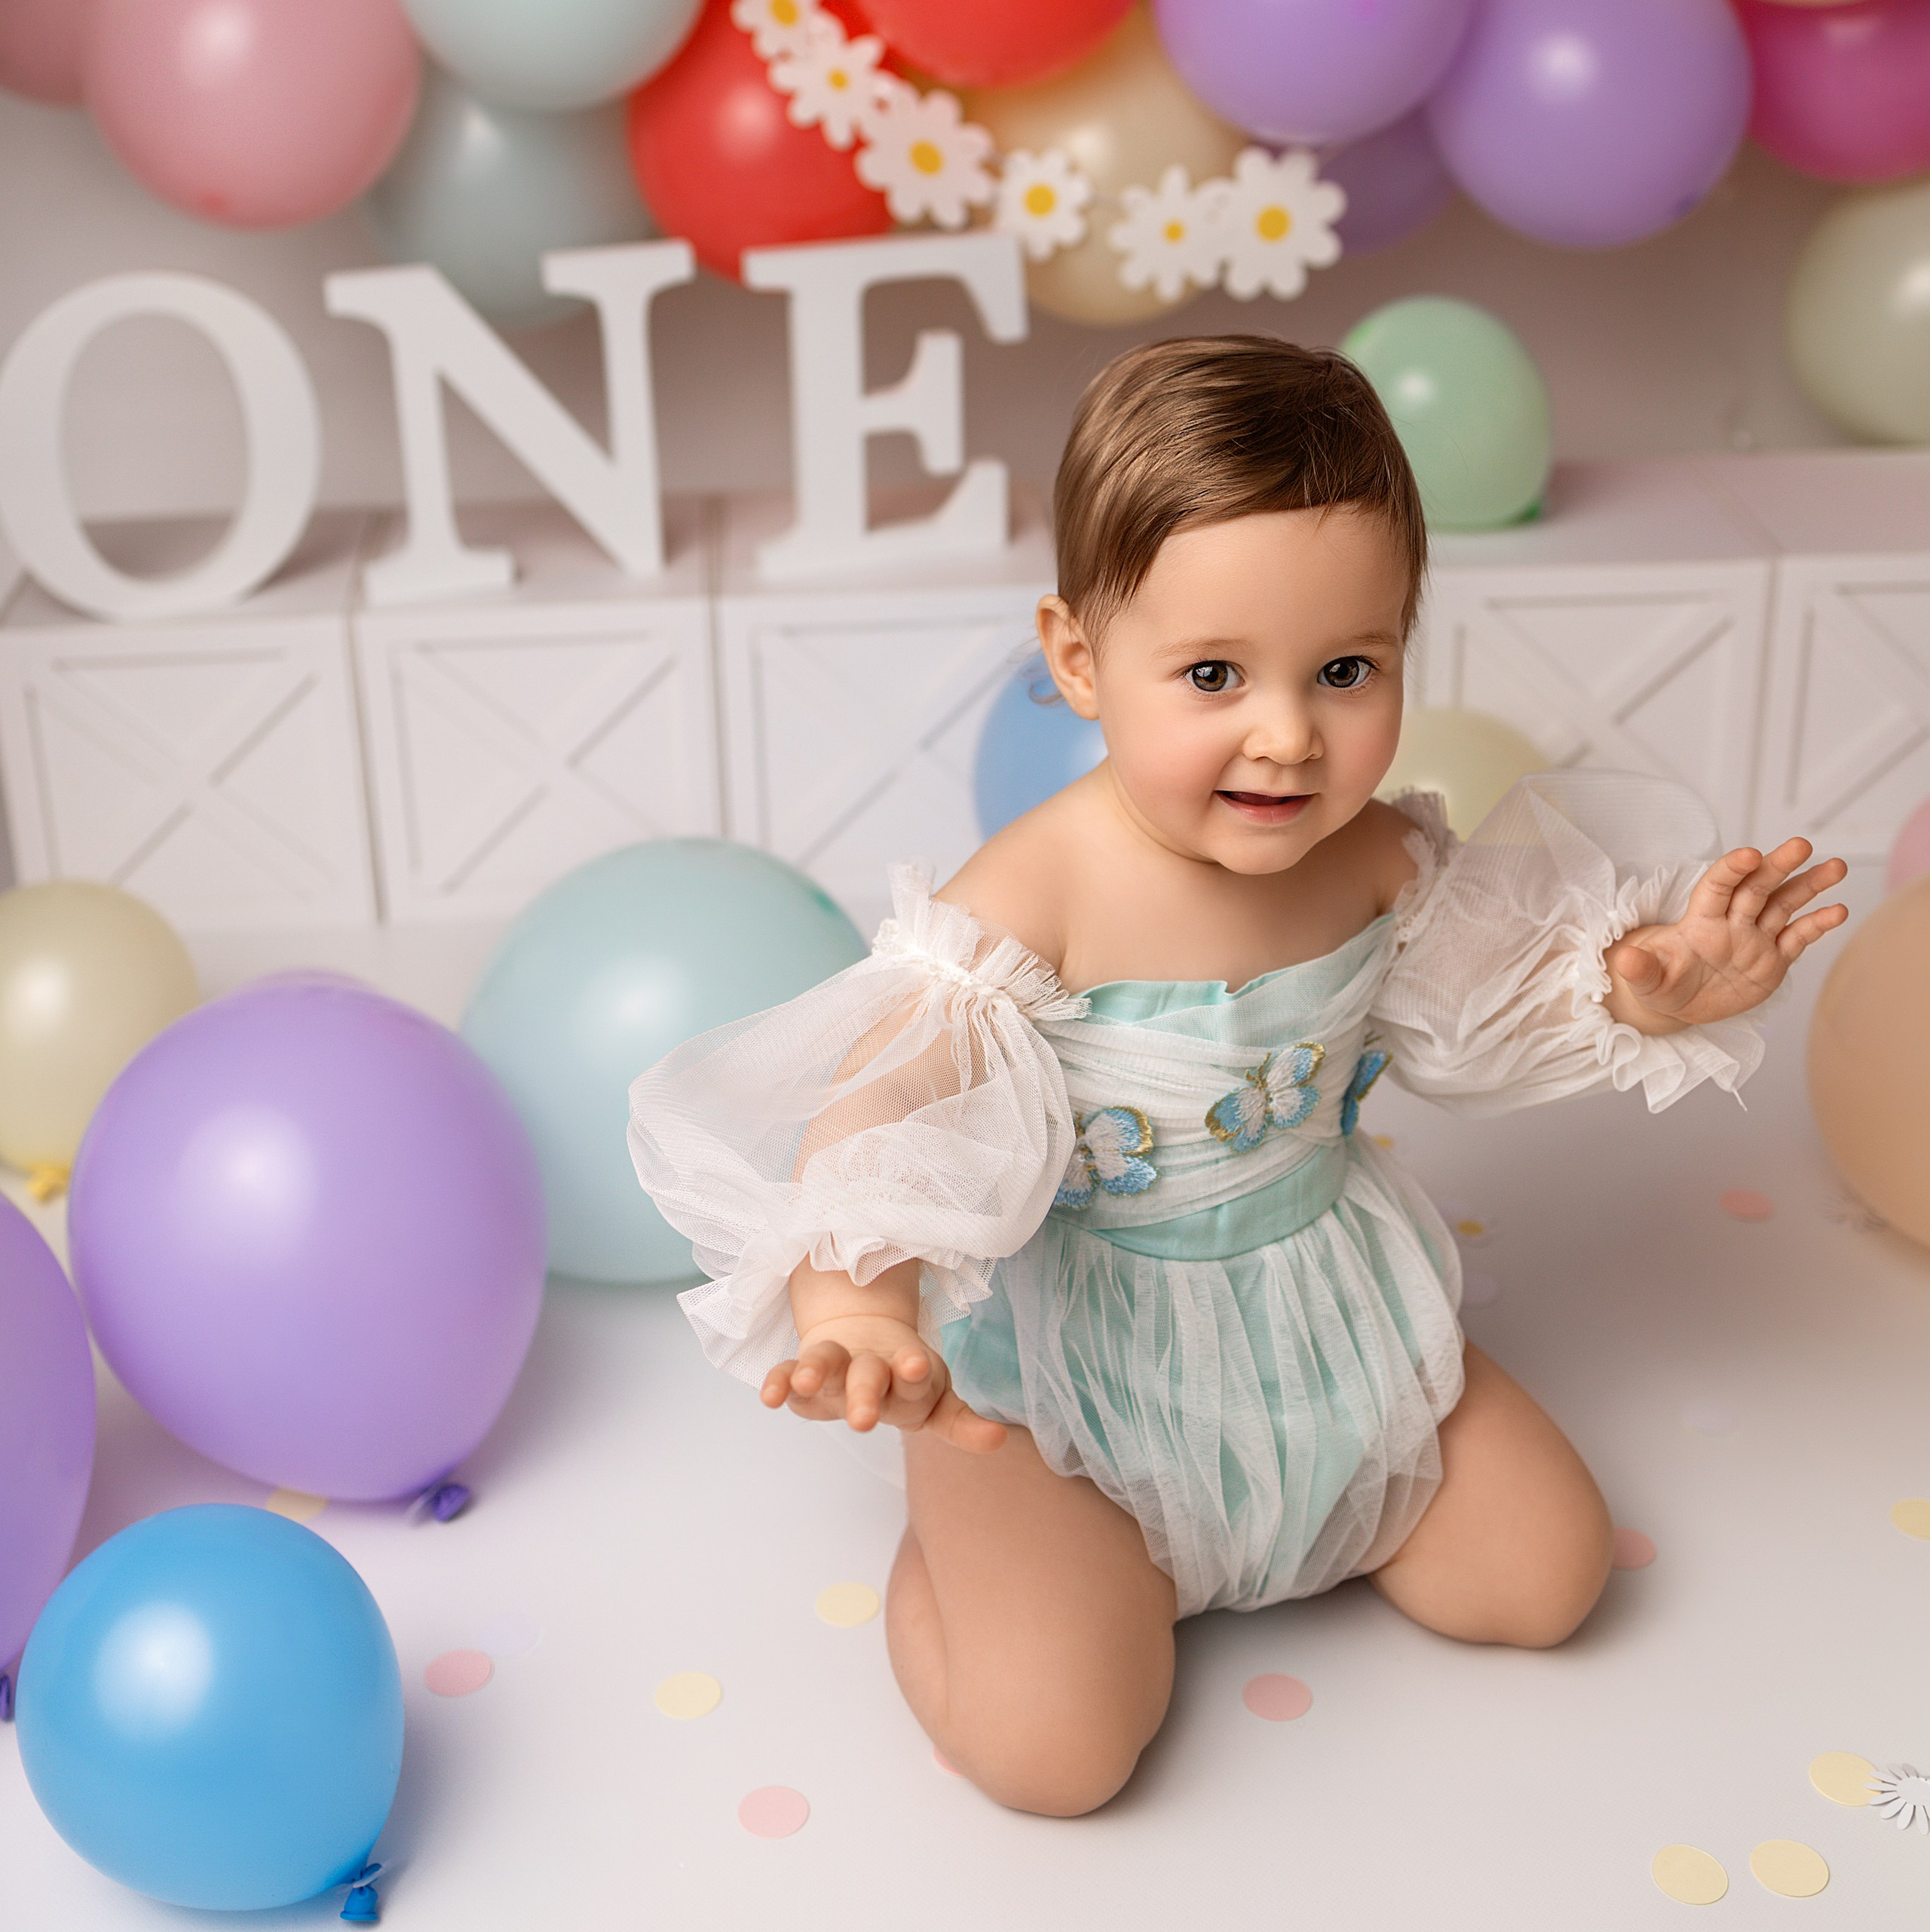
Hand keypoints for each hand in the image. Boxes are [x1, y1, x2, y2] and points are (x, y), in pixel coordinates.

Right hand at [761, 1313, 1007, 1453]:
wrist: (860, 1336)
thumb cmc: (902, 1380)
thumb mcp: (935, 1403)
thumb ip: (962, 1424)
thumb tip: (1000, 1441)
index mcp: (904, 1371)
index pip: (911, 1375)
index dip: (914, 1372)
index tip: (916, 1366)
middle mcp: (868, 1364)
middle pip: (868, 1374)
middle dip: (866, 1391)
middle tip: (863, 1417)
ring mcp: (834, 1364)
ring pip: (824, 1362)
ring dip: (815, 1371)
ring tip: (806, 1382)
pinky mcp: (802, 1372)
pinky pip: (787, 1374)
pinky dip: (778, 1382)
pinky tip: (769, 1396)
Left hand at [1603, 837, 1848, 1033]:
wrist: (1679, 1002)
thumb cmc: (1659, 981)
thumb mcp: (1645, 980)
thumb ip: (1639, 969)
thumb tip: (1622, 960)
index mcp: (1699, 921)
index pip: (1716, 887)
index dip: (1731, 870)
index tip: (1749, 854)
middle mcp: (1732, 923)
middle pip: (1757, 888)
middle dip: (1777, 866)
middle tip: (1801, 845)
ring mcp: (1755, 939)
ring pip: (1784, 906)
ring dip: (1809, 886)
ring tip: (1836, 867)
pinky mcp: (1773, 960)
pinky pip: (1798, 939)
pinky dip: (1817, 925)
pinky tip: (1839, 910)